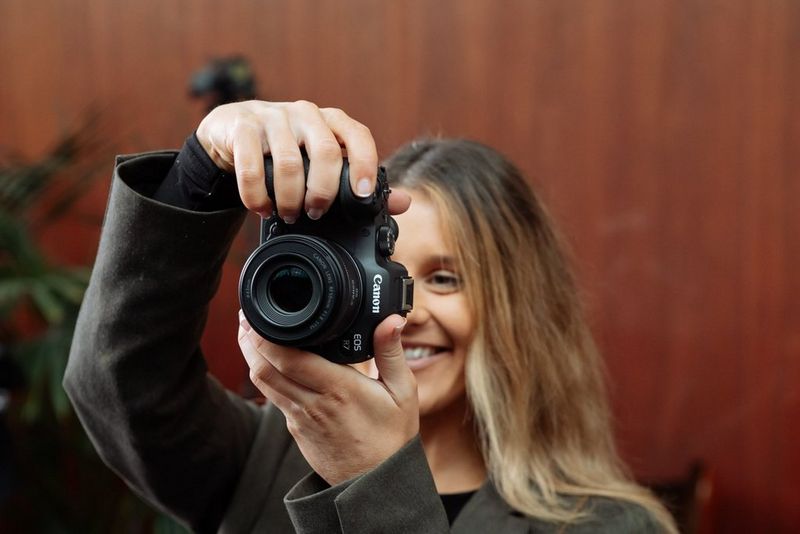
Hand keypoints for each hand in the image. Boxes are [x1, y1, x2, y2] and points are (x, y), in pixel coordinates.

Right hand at [196, 100, 409, 218]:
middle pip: (326, 153)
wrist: (232, 131)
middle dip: (323, 191)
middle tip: (314, 213)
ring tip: (287, 214)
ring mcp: (273, 117)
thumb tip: (403, 203)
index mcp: (331, 122)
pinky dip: (257, 194)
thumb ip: (359, 182)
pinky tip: (261, 207)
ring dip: (289, 198)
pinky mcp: (242, 127)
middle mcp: (306, 114)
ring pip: (289, 163)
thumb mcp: (321, 163)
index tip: (362, 195)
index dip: (365, 164)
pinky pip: (252, 166)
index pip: (358, 135)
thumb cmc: (286, 150)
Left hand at [238, 312, 418, 485]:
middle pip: (264, 368)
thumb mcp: (402, 393)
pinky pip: (274, 397)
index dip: (266, 335)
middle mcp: (312, 403)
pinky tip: (271, 361)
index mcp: (337, 389)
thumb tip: (391, 319)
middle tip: (246, 315)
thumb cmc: (391, 437)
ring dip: (251, 356)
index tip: (259, 313)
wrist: (375, 484)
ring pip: (263, 383)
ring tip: (249, 331)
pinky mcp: (296, 429)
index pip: (289, 358)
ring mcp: (299, 418)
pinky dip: (266, 376)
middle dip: (249, 340)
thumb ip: (391, 353)